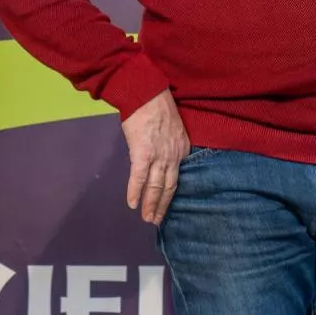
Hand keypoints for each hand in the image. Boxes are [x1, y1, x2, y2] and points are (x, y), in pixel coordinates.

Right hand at [121, 89, 190, 224]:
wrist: (147, 93)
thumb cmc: (157, 107)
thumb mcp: (172, 128)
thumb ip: (169, 145)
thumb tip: (159, 157)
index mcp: (182, 148)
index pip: (177, 176)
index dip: (171, 193)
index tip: (167, 205)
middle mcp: (173, 155)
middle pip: (169, 186)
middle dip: (163, 205)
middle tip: (157, 221)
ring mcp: (159, 156)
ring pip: (156, 186)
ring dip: (151, 205)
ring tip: (148, 219)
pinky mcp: (142, 153)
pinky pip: (139, 177)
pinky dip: (136, 192)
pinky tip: (133, 204)